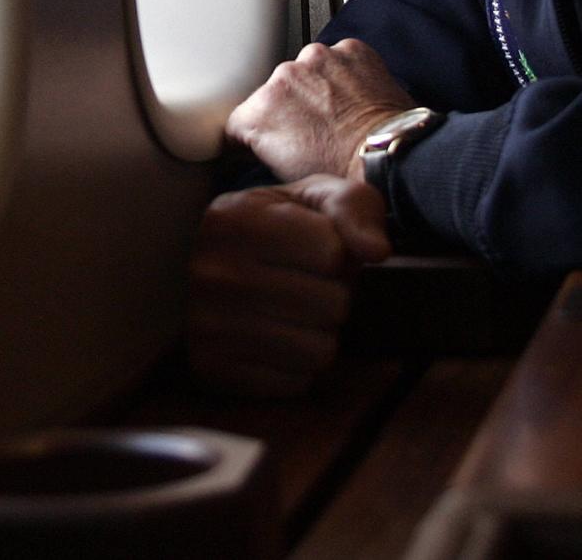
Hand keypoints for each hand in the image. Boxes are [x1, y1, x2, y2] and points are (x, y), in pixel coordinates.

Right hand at [187, 175, 390, 395]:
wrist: (231, 262)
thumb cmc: (289, 225)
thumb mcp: (321, 196)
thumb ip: (354, 209)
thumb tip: (376, 251)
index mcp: (234, 217)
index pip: (331, 253)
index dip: (340, 254)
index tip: (320, 249)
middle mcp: (211, 271)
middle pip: (331, 305)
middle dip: (336, 295)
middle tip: (313, 285)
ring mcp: (205, 325)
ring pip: (319, 351)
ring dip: (322, 334)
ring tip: (300, 312)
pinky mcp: (213, 371)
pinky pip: (296, 384)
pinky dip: (300, 366)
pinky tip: (281, 339)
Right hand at [224, 38, 413, 180]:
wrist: (394, 158)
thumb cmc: (346, 175)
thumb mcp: (284, 174)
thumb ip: (263, 147)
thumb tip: (263, 144)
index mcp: (261, 109)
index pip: (240, 120)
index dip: (252, 137)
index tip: (265, 144)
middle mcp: (285, 74)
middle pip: (276, 92)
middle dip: (289, 110)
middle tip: (312, 134)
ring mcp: (319, 57)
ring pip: (308, 72)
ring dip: (317, 88)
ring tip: (338, 116)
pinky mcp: (351, 49)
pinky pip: (339, 60)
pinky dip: (344, 75)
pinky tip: (355, 99)